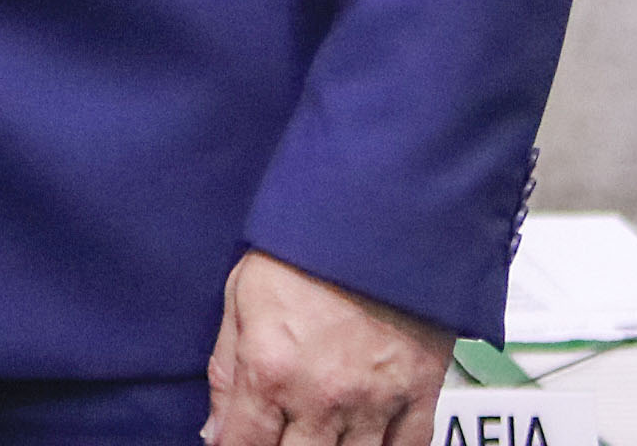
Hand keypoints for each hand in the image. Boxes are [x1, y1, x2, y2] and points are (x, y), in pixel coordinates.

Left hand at [205, 250, 452, 445]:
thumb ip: (226, 369)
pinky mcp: (421, 394)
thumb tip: (216, 429)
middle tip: (281, 435)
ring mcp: (375, 402)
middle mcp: (323, 397)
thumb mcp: (240, 296)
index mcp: (270, 371)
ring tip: (320, 434)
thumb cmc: (303, 247)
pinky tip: (369, 444)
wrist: (377, 214)